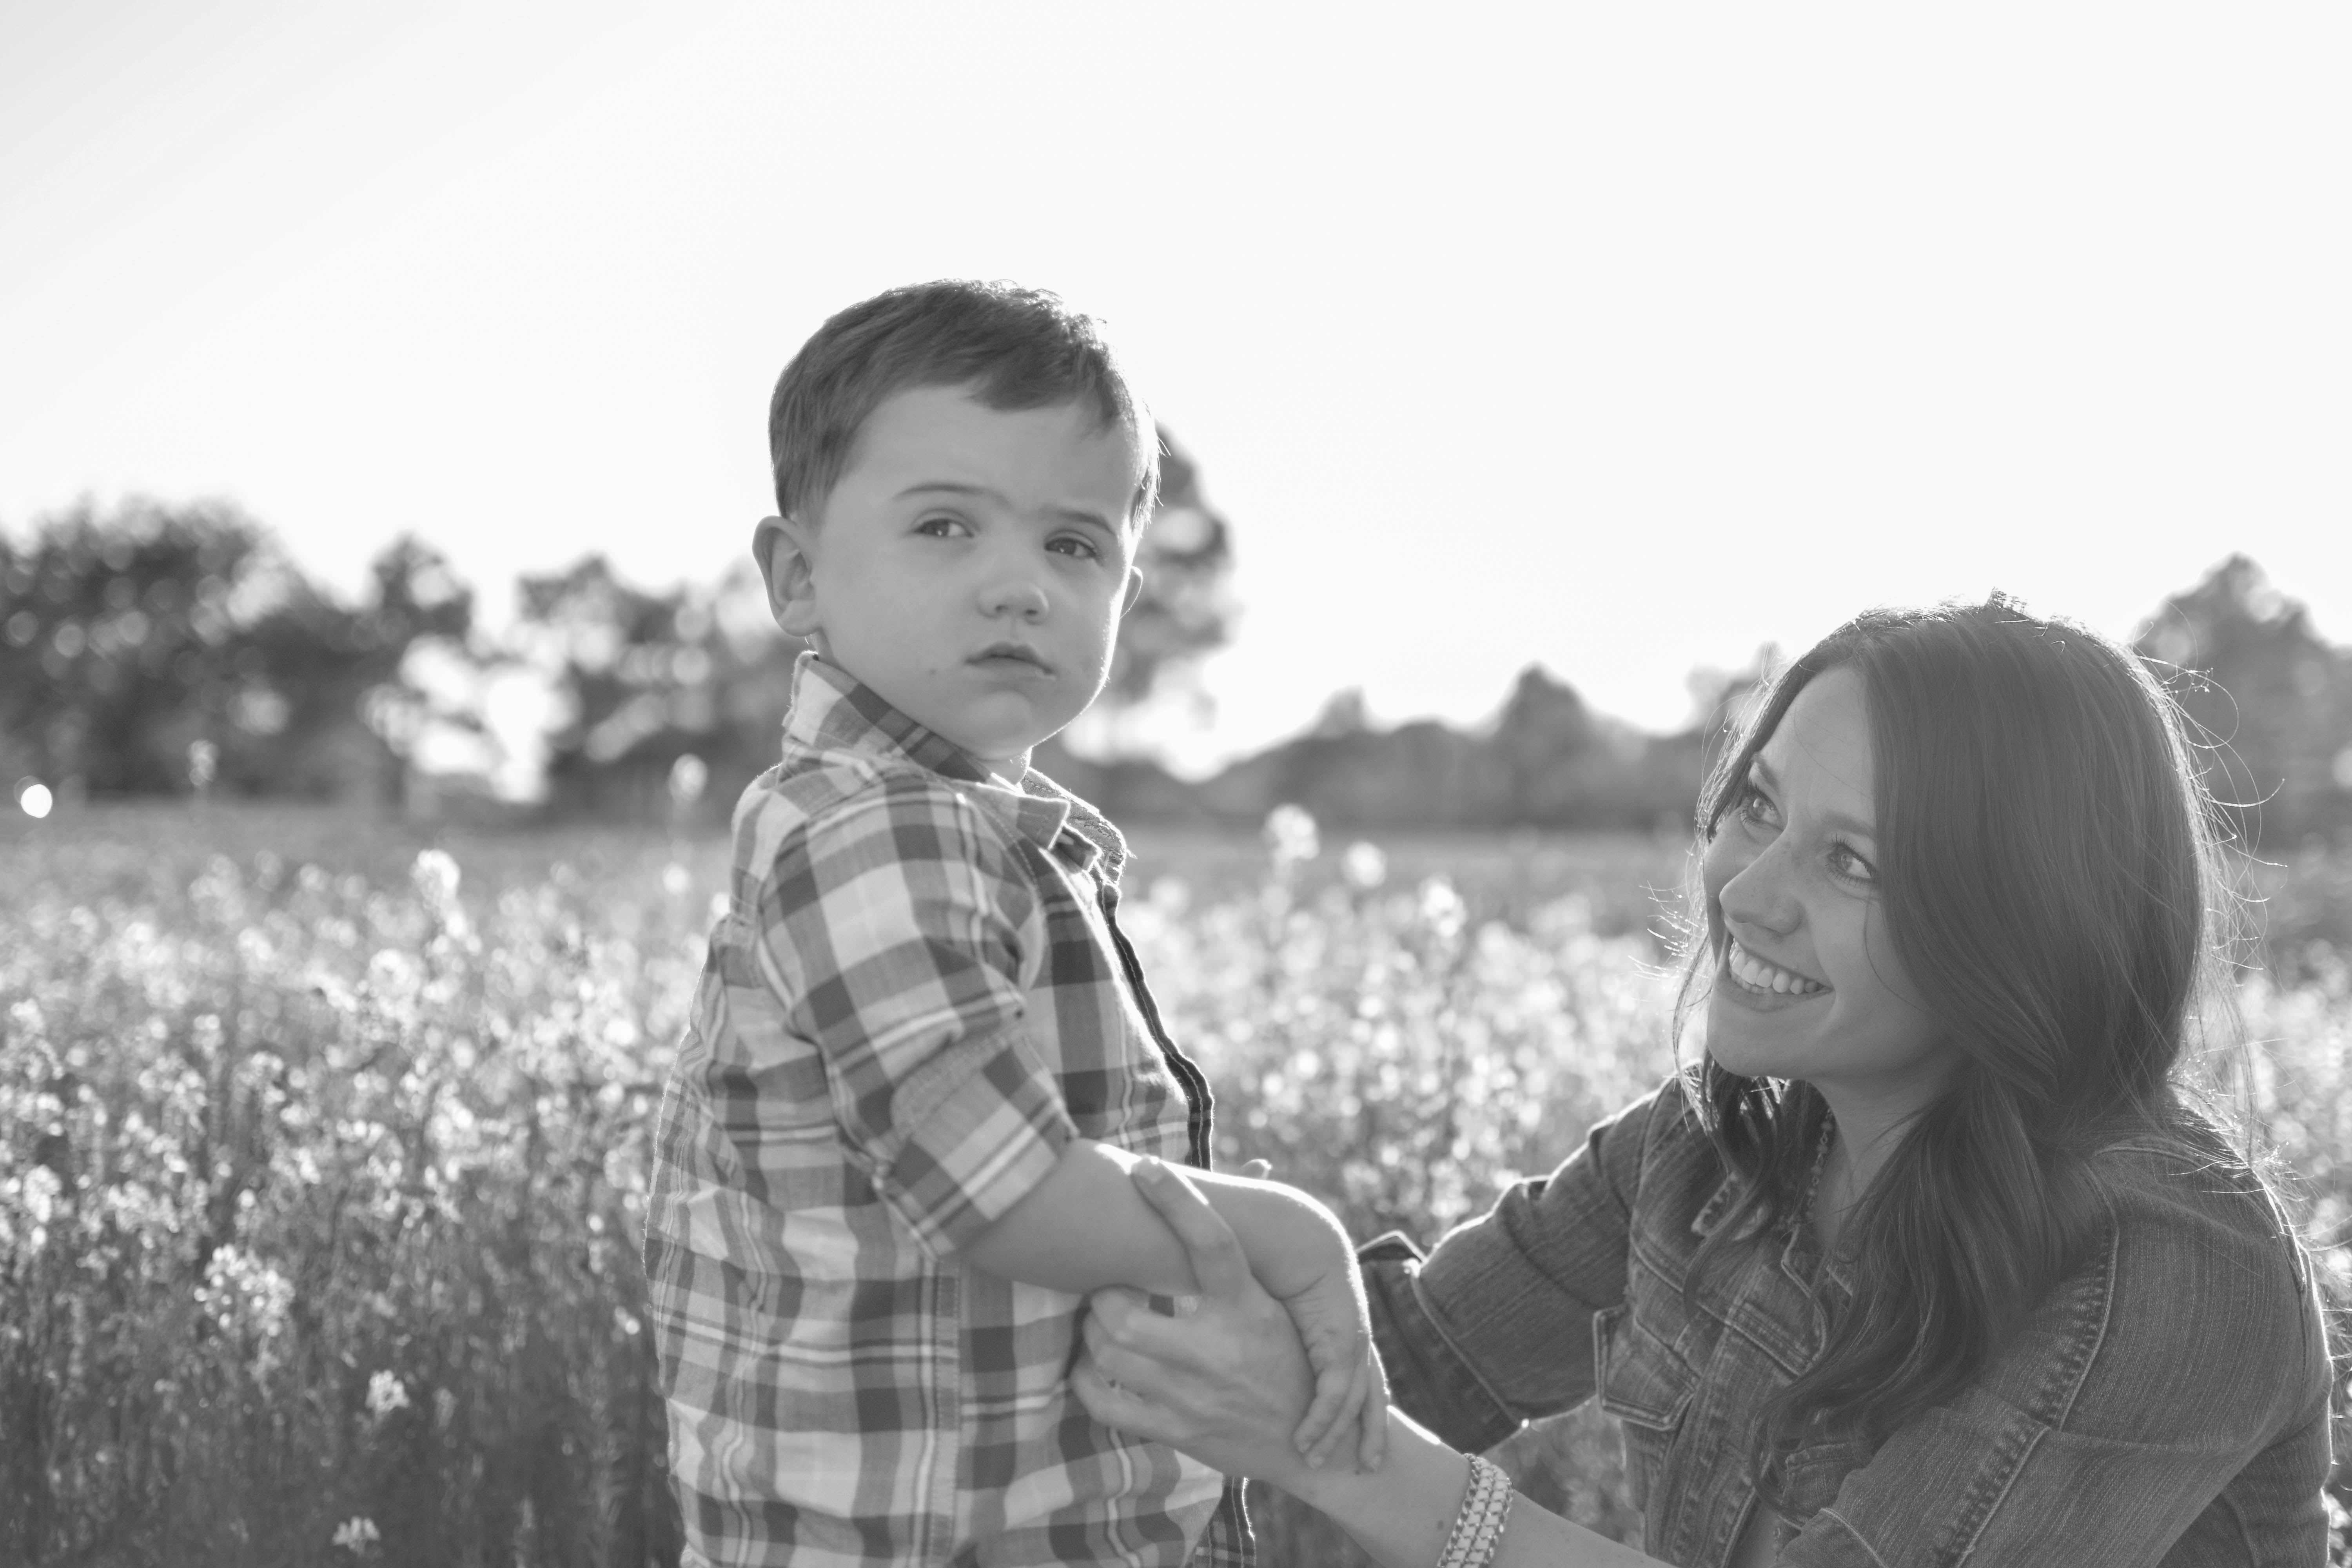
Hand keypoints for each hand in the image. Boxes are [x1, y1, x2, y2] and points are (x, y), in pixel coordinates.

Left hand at [1073, 1160, 1335, 1486]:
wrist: (1309, 1445)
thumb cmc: (1286, 1359)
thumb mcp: (1277, 1303)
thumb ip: (1249, 1245)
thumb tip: (1257, 1162)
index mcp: (1247, 1307)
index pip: (1211, 1241)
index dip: (1175, 1200)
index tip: (1144, 1167)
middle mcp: (1219, 1350)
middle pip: (1126, 1313)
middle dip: (1103, 1295)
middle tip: (1106, 1287)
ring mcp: (1194, 1396)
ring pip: (1109, 1355)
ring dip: (1092, 1333)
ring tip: (1101, 1322)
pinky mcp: (1176, 1431)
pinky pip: (1104, 1405)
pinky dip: (1086, 1381)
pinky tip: (1094, 1367)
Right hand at [1215, 1154, 1389, 1469]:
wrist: (1285, 1223)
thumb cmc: (1264, 1233)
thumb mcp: (1253, 1262)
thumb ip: (1252, 1244)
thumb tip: (1256, 1171)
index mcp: (1333, 1311)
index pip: (1347, 1363)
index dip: (1348, 1399)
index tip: (1346, 1431)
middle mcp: (1347, 1326)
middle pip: (1364, 1386)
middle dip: (1367, 1427)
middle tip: (1361, 1467)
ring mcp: (1350, 1335)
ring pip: (1354, 1397)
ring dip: (1338, 1433)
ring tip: (1315, 1461)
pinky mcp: (1342, 1341)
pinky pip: (1336, 1391)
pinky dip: (1323, 1420)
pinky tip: (1306, 1443)